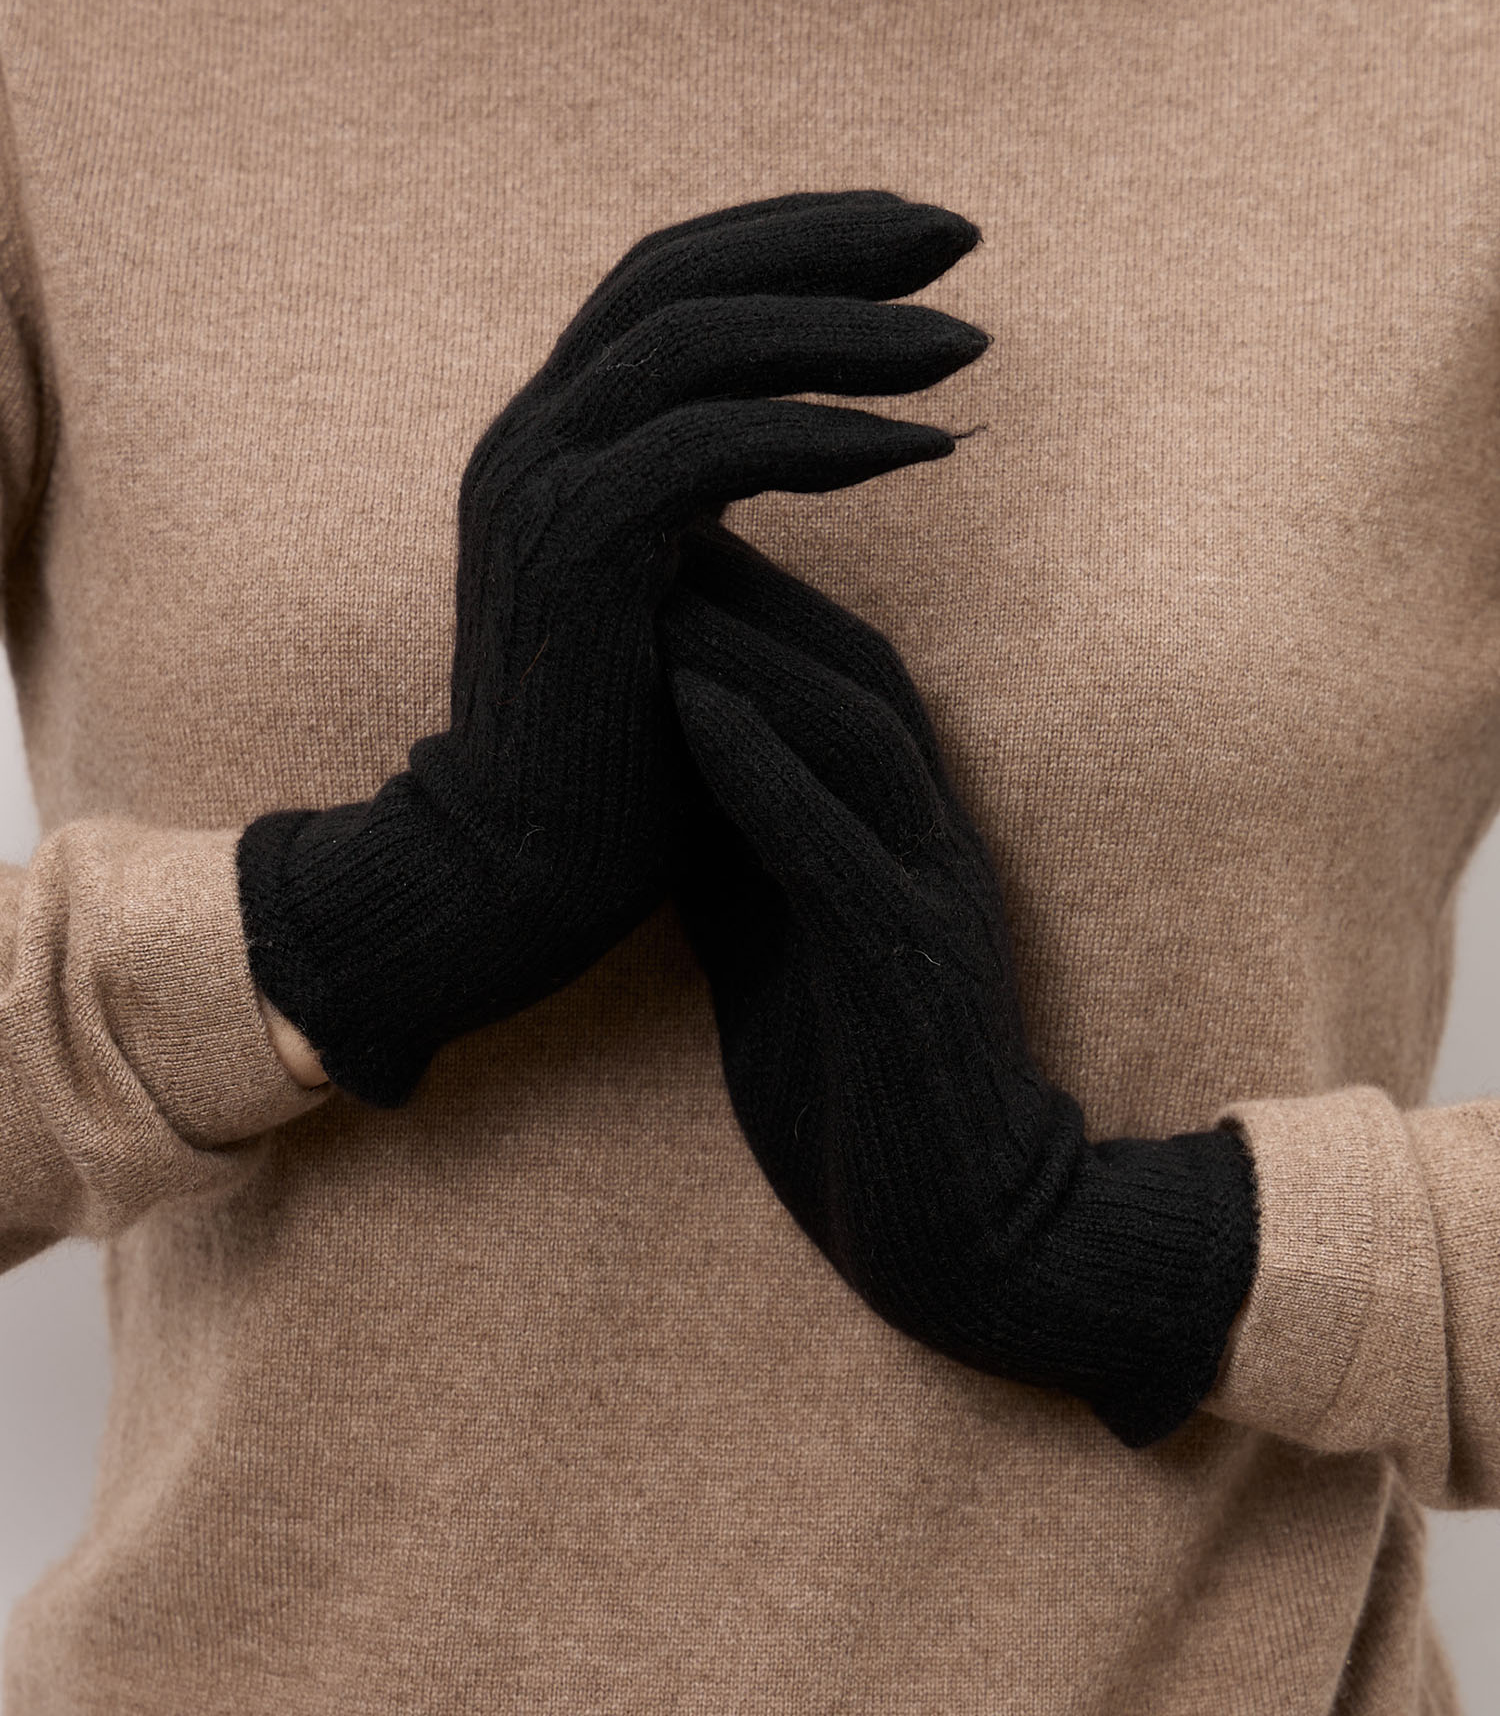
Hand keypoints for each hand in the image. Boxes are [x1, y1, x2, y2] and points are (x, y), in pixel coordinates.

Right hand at [237, 190, 989, 1105]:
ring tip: (969, 344)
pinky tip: (922, 448)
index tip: (914, 241)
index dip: (793, 240)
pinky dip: (826, 435)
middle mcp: (532, 434)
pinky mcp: (574, 549)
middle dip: (831, 242)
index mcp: (554, 435)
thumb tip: (812, 432)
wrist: (516, 878)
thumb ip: (706, 502)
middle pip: (682, 274)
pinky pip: (714, 448)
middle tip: (964, 234)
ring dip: (846, 330)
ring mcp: (539, 482)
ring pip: (700, 341)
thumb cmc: (616, 757)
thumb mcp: (668, 598)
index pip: (669, 281)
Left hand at [659, 527, 1257, 1448]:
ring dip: (755, 643)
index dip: (731, 589)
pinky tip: (695, 703)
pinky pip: (841, 848)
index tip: (637, 521)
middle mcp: (917, 836)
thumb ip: (734, 841)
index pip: (817, 678)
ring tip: (657, 564)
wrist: (952, 1225)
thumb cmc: (857, 1073)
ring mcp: (923, 896)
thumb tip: (659, 747)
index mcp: (882, 828)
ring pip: (855, 731)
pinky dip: (769, 768)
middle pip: (845, 667)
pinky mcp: (907, 971)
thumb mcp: (774, 934)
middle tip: (649, 490)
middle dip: (746, 577)